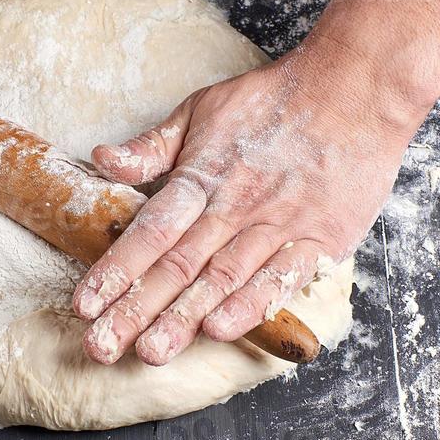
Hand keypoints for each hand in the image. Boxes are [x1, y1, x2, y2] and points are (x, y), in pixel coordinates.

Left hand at [72, 46, 423, 365]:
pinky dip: (252, 304)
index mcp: (201, 177)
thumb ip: (152, 146)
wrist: (355, 88)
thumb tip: (101, 160)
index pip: (148, 232)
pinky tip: (222, 329)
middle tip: (102, 347)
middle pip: (176, 266)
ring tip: (152, 352)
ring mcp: (277, 224)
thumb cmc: (274, 100)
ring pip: (222, 279)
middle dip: (135, 311)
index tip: (84, 305)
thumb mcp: (202, 109)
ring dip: (185, 318)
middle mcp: (233, 206)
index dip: (114, 270)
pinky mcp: (319, 238)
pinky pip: (281, 277)